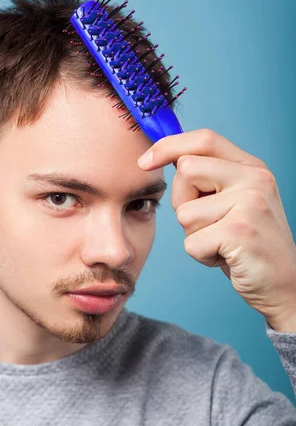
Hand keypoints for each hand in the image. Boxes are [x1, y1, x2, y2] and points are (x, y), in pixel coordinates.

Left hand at [137, 129, 295, 331]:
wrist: (284, 285)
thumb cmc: (248, 245)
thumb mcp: (233, 202)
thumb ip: (209, 179)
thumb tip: (164, 157)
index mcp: (252, 167)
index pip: (204, 139)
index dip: (169, 146)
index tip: (144, 161)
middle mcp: (255, 179)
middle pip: (186, 171)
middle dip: (182, 201)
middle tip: (208, 223)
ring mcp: (250, 204)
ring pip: (185, 213)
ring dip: (194, 235)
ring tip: (222, 243)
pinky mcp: (240, 232)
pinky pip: (191, 243)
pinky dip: (201, 256)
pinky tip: (226, 257)